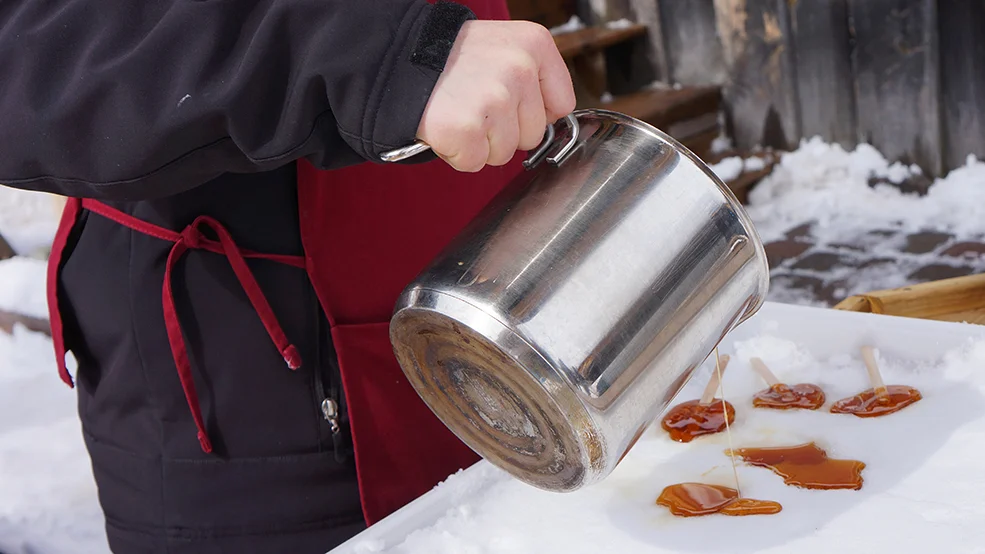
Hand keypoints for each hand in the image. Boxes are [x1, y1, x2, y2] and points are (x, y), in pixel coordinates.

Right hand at [417, 20, 575, 171]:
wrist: (396, 57)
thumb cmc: (449, 59)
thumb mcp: (502, 47)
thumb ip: (532, 78)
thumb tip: (551, 122)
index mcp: (533, 44)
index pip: (561, 104)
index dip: (532, 112)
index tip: (509, 103)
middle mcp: (519, 69)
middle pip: (532, 135)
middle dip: (503, 130)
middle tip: (473, 104)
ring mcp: (493, 100)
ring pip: (504, 153)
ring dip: (479, 142)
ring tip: (458, 111)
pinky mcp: (465, 129)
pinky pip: (473, 163)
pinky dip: (456, 152)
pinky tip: (445, 124)